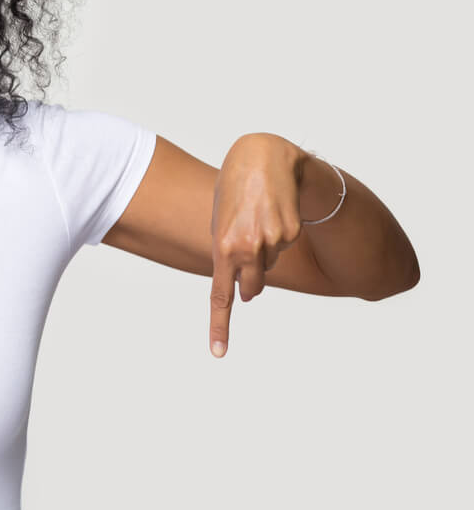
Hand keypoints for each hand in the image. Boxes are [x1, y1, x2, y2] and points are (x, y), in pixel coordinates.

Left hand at [208, 133, 305, 357]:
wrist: (265, 157)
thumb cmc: (236, 189)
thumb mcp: (221, 221)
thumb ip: (227, 253)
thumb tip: (246, 286)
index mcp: (223, 247)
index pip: (221, 295)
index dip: (220, 325)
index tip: (218, 352)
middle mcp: (247, 249)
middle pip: (251, 288)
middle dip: (250, 283)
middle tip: (249, 253)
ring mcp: (271, 243)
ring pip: (269, 264)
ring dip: (264, 248)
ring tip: (257, 215)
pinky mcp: (291, 233)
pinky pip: (283, 246)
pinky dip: (278, 234)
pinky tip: (274, 210)